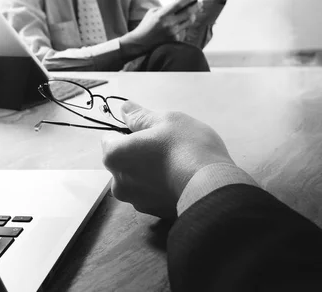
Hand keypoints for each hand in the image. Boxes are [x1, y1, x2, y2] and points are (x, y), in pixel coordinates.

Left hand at [101, 100, 234, 218]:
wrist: (212, 187)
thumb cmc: (186, 147)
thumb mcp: (165, 120)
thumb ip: (139, 116)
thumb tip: (124, 109)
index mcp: (114, 156)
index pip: (109, 139)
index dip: (127, 132)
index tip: (147, 132)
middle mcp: (118, 182)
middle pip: (122, 161)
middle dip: (136, 153)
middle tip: (163, 146)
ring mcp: (135, 201)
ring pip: (136, 179)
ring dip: (148, 172)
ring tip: (174, 164)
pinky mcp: (153, 213)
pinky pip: (151, 194)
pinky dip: (160, 187)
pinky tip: (178, 179)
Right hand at [130, 0, 199, 49]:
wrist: (139, 42)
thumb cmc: (146, 25)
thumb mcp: (153, 13)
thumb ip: (166, 8)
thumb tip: (182, 5)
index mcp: (162, 15)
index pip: (179, 4)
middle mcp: (168, 24)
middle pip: (188, 12)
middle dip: (196, 6)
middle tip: (200, 3)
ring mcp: (172, 33)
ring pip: (189, 21)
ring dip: (193, 15)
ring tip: (194, 12)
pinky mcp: (174, 40)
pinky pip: (183, 30)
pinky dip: (182, 26)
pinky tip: (181, 24)